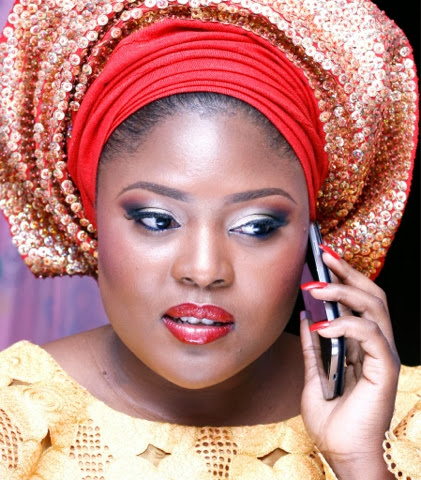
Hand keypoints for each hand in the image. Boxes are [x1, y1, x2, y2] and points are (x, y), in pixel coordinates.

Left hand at [299, 249, 399, 479]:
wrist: (341, 453)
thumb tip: (306, 316)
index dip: (344, 276)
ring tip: (313, 286)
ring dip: (343, 291)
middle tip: (323, 255)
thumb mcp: (314, 374)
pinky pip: (371, 334)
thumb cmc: (332, 419)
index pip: (359, 301)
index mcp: (361, 345)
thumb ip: (312, 346)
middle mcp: (376, 345)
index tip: (322, 257)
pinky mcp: (384, 368)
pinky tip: (323, 325)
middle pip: (372, 295)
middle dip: (349, 271)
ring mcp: (382, 355)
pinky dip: (347, 324)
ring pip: (374, 307)